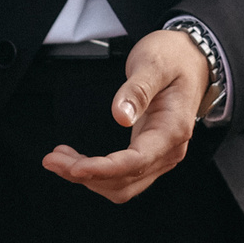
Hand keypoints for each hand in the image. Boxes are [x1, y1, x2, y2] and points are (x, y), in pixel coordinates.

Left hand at [43, 29, 208, 203]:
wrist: (191, 58)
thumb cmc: (173, 57)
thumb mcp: (154, 64)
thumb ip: (138, 89)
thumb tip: (120, 116)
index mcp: (173, 129)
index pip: (136, 161)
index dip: (104, 169)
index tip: (74, 168)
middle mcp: (170, 150)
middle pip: (125, 181)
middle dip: (87, 176)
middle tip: (52, 160)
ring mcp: (162, 155)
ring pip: (123, 184)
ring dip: (89, 178)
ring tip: (58, 159)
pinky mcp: (151, 153)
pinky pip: (124, 175)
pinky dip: (98, 174)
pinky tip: (76, 161)